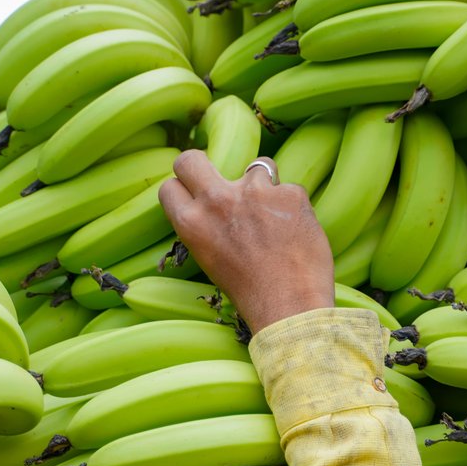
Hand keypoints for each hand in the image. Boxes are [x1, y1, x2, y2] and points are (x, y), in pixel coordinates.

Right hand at [158, 150, 334, 333]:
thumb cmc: (251, 291)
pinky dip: (293, 207)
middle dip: (201, 164)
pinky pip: (289, 190)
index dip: (184, 189)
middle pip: (191, 159)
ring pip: (256, 166)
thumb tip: (213, 206)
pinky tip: (297, 232)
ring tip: (275, 218)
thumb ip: (207, 227)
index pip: (170, 186)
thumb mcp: (211, 260)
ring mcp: (254, 192)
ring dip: (264, 186)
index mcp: (192, 223)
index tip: (195, 195)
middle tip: (219, 181)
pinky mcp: (288, 193)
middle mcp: (217, 201)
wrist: (290, 306)